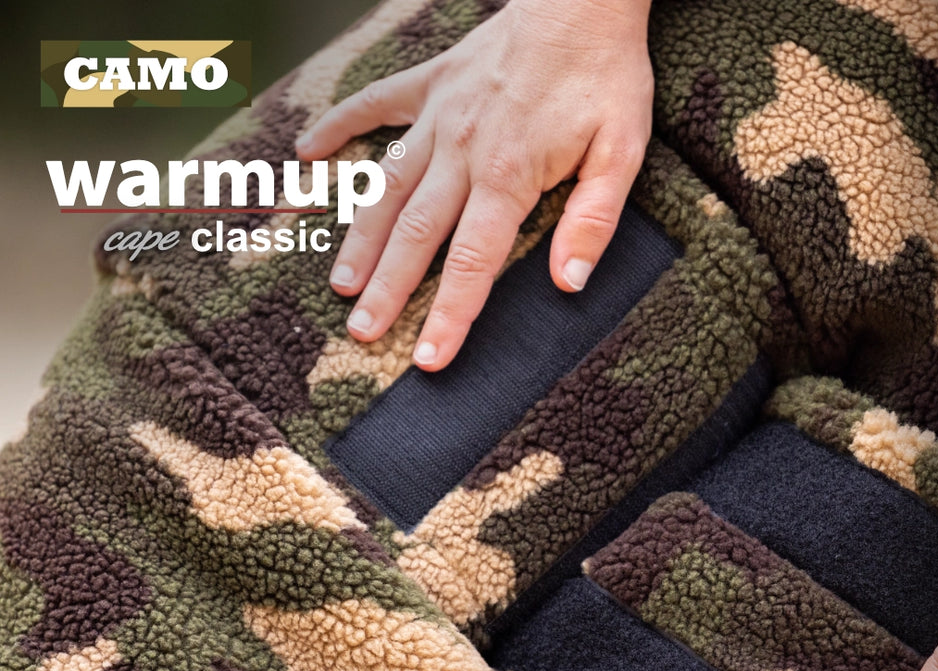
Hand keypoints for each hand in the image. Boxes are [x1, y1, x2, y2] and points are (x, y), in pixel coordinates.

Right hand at [295, 0, 653, 369]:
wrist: (583, 0)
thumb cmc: (606, 78)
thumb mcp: (621, 151)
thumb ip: (592, 219)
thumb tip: (569, 281)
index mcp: (509, 176)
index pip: (475, 262)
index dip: (450, 315)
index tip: (428, 359)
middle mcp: (463, 151)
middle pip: (417, 235)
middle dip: (388, 291)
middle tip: (361, 333)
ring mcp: (439, 116)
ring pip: (387, 186)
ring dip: (360, 237)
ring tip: (340, 283)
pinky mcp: (429, 83)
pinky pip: (374, 105)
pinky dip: (338, 127)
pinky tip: (308, 154)